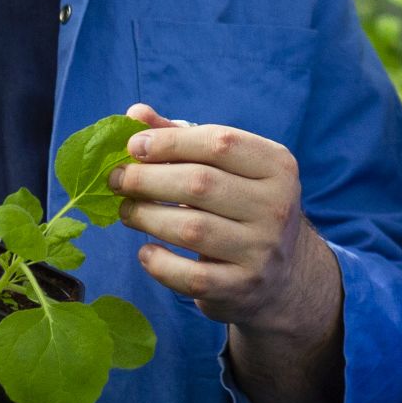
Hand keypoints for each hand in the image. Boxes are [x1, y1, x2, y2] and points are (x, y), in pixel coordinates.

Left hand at [110, 103, 340, 340]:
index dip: (170, 141)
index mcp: (277, 165)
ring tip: (127, 211)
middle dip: (147, 179)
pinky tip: (146, 252)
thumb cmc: (243, 206)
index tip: (133, 147)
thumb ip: (183, 139)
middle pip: (200, 183)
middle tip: (117, 180)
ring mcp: (261, 249)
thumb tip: (134, 115)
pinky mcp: (242, 287)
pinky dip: (159, 264)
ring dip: (147, 217)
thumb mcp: (228, 168)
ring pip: (191, 229)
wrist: (284, 274)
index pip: (220, 142)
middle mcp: (276, 205)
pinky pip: (190, 276)